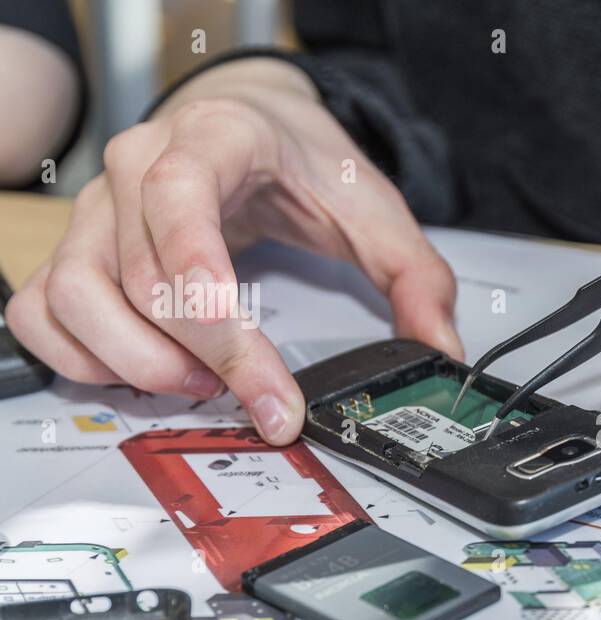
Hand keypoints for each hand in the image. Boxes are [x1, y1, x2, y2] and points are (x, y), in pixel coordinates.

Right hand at [6, 57, 460, 443]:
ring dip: (136, 362)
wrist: (253, 125)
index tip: (247, 350)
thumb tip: (440, 347)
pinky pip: (45, 312)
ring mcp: (100, 211)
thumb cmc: (300, 161)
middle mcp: (140, 170)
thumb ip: (417, 277)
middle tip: (261, 398)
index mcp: (213, 142)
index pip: (181, 201)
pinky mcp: (79, 251)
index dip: (204, 281)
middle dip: (203, 356)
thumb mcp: (373, 208)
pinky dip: (82, 359)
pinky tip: (142, 376)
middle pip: (139, 274)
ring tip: (203, 384)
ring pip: (79, 296)